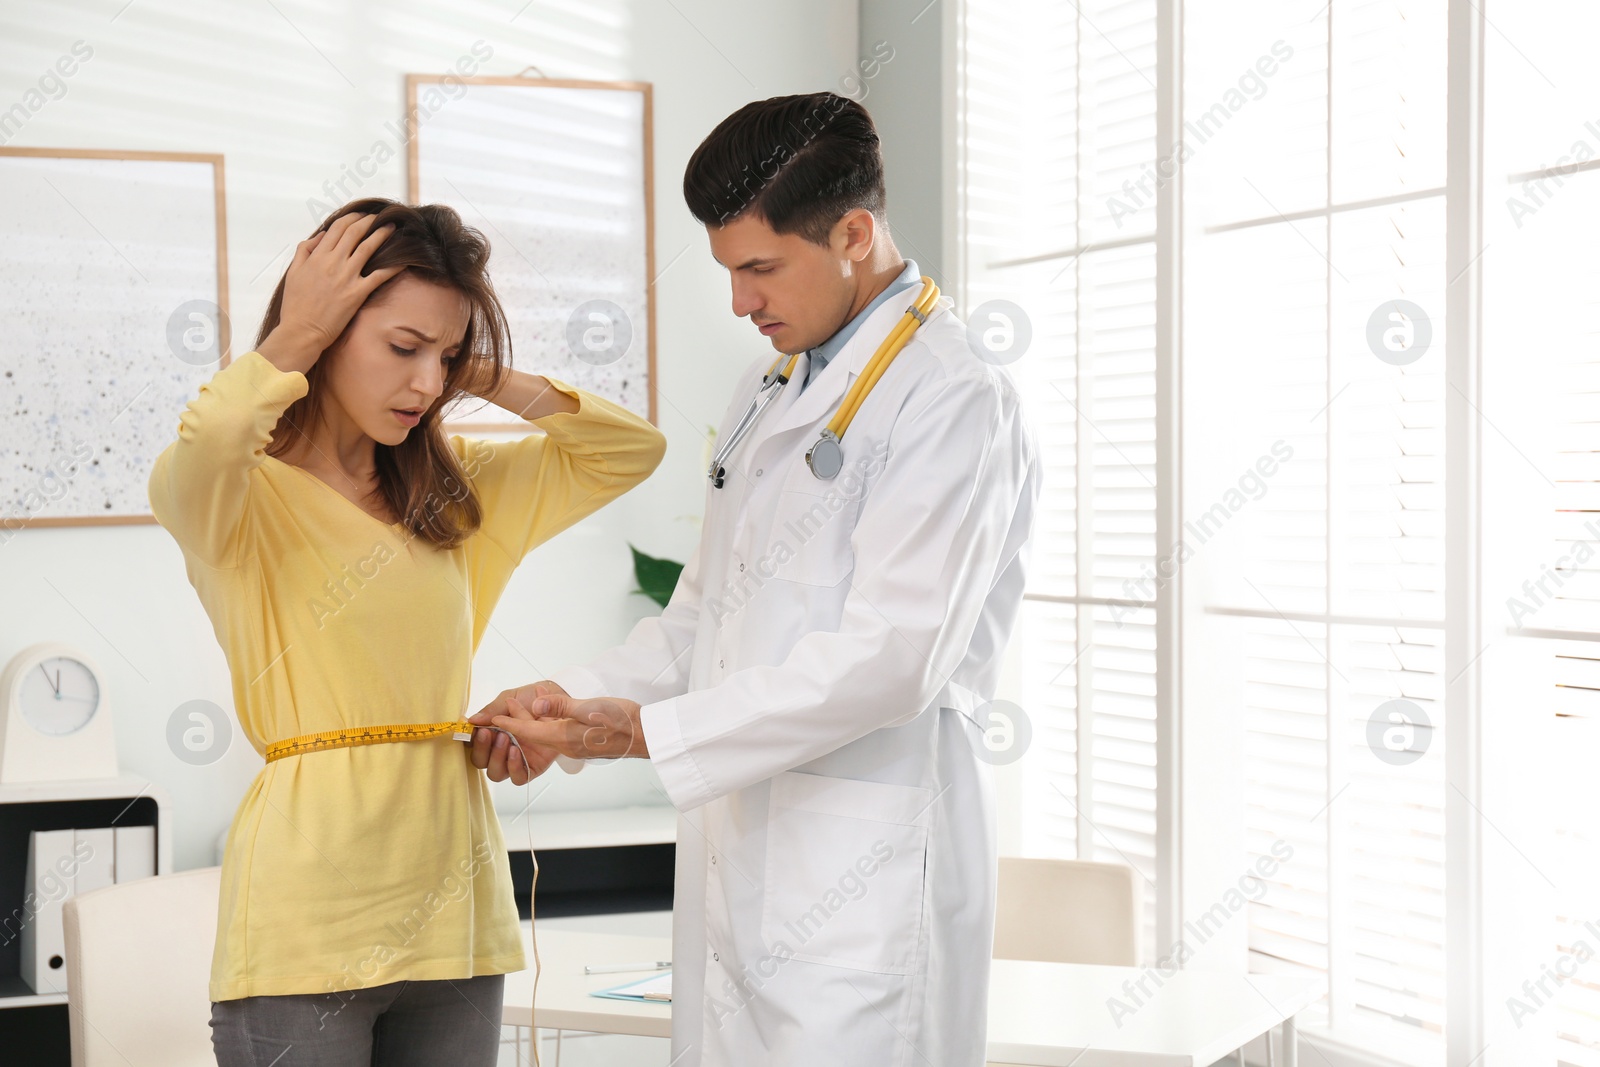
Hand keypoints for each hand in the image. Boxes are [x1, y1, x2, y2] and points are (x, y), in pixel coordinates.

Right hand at [257, 213, 404, 373]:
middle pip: (355, 233)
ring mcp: (346, 277)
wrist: (302, 331)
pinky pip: (379, 276)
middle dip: (369, 221)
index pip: (337, 228)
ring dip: (382, 235)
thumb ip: (305, 250)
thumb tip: (321, 235)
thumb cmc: (296, 304)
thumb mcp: (293, 272)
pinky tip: (403, 260)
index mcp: (317, 256)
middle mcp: (333, 262)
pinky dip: (393, 267)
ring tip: (392, 228)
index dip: (352, 218)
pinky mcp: (357, 293)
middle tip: (380, 217)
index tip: (362, 215)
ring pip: (368, 248)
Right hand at [469, 680, 568, 784]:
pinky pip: (518, 777)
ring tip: (505, 739)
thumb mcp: (512, 698)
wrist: (560, 701)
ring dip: (496, 757)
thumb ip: (492, 710)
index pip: (472, 745)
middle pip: (480, 762)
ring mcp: (516, 760)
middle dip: (482, 748)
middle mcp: (501, 749)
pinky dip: (514, 767)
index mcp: (492, 733)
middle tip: (489, 732)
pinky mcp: (533, 767)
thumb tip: (472, 720)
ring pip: (496, 773)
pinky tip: (516, 751)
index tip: (474, 729)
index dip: (471, 740)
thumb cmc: (534, 700)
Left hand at [488, 692, 647, 761]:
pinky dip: (546, 722)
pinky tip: (547, 710)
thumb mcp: (590, 707)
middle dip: (516, 721)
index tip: (492, 718)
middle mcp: (566, 745)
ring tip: (524, 704)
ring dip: (531, 721)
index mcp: (564, 738)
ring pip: (544, 735)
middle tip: (508, 701)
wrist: (645, 734)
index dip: (508, 723)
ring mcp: (574, 745)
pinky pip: (556, 734)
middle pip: (533, 735)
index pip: (528, 732)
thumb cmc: (622, 720)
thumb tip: (537, 704)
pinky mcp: (582, 741)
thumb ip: (562, 705)